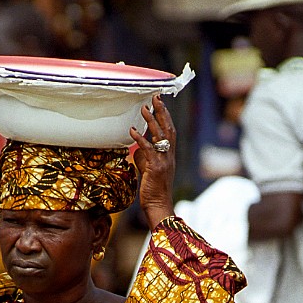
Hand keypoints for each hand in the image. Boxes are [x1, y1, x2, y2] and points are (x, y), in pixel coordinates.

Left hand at [129, 95, 175, 229]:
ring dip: (152, 121)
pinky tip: (133, 130)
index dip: (165, 116)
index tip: (160, 103)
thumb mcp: (148, 168)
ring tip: (145, 108)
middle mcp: (169, 156)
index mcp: (169, 155)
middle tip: (156, 97)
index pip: (169, 131)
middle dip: (162, 112)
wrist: (158, 205)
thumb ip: (144, 156)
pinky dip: (141, 139)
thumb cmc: (153, 189)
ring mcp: (164, 161)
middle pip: (168, 129)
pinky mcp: (156, 168)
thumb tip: (137, 145)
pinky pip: (148, 150)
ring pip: (160, 137)